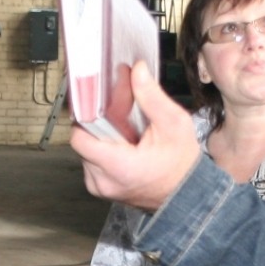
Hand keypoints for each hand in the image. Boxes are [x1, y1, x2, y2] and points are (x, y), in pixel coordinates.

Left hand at [68, 63, 200, 211]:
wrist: (185, 194)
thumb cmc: (181, 164)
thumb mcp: (173, 123)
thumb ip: (151, 96)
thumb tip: (137, 71)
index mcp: (118, 166)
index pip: (80, 137)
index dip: (88, 118)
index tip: (101, 107)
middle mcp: (102, 180)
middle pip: (82, 141)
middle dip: (99, 126)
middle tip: (120, 121)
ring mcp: (99, 187)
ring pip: (85, 151)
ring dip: (101, 139)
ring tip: (124, 137)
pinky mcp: (99, 188)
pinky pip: (91, 162)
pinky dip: (103, 152)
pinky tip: (123, 149)